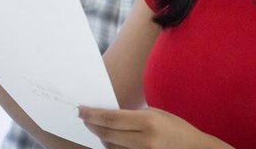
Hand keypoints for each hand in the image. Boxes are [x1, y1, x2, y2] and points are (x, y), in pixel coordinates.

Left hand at [78, 106, 229, 148]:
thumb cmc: (174, 127)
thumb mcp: (154, 113)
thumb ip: (131, 115)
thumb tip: (106, 114)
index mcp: (148, 122)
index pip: (111, 118)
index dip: (92, 114)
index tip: (81, 110)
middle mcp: (145, 140)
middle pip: (107, 133)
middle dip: (92, 125)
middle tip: (83, 117)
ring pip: (110, 146)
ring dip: (101, 136)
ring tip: (97, 126)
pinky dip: (111, 146)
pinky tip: (110, 138)